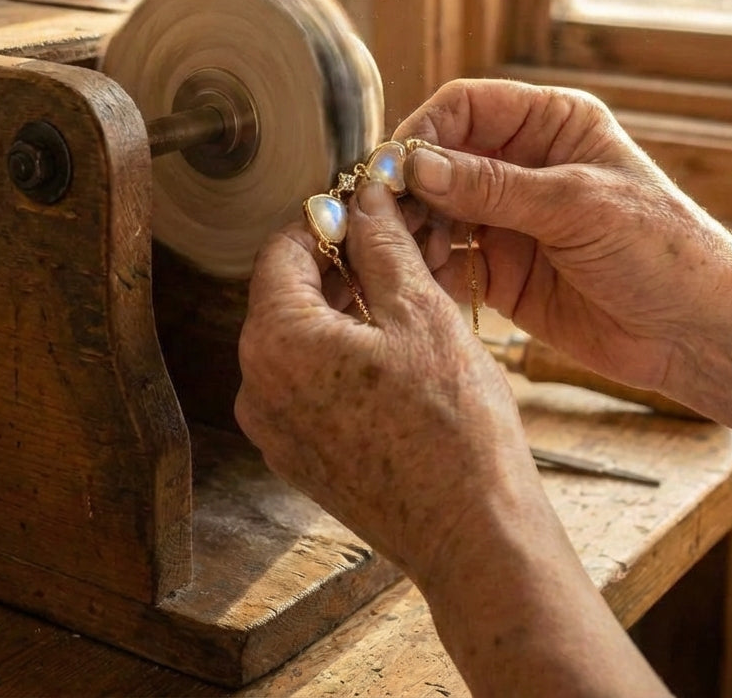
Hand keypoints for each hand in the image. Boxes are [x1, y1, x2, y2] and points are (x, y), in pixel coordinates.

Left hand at [235, 180, 539, 584]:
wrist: (474, 535)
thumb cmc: (453, 427)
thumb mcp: (420, 312)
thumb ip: (382, 244)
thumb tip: (366, 197)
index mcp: (275, 343)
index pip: (281, 251)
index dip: (326, 220)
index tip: (365, 208)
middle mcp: (257, 388)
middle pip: (288, 295)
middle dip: (340, 263)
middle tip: (394, 244)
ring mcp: (275, 429)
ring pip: (302, 339)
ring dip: (346, 307)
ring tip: (404, 291)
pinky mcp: (300, 456)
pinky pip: (310, 382)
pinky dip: (343, 353)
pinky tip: (395, 345)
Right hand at [393, 79, 731, 391]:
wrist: (698, 333)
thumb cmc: (662, 250)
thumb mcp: (577, 205)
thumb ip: (493, 187)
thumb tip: (416, 167)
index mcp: (552, 125)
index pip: (466, 107)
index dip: (425, 131)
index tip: (395, 165)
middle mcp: (523, 166)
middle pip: (441, 160)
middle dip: (409, 185)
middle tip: (381, 214)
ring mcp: (508, 221)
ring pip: (436, 212)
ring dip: (413, 229)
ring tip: (401, 252)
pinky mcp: (500, 272)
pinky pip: (447, 262)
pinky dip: (427, 269)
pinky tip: (417, 280)